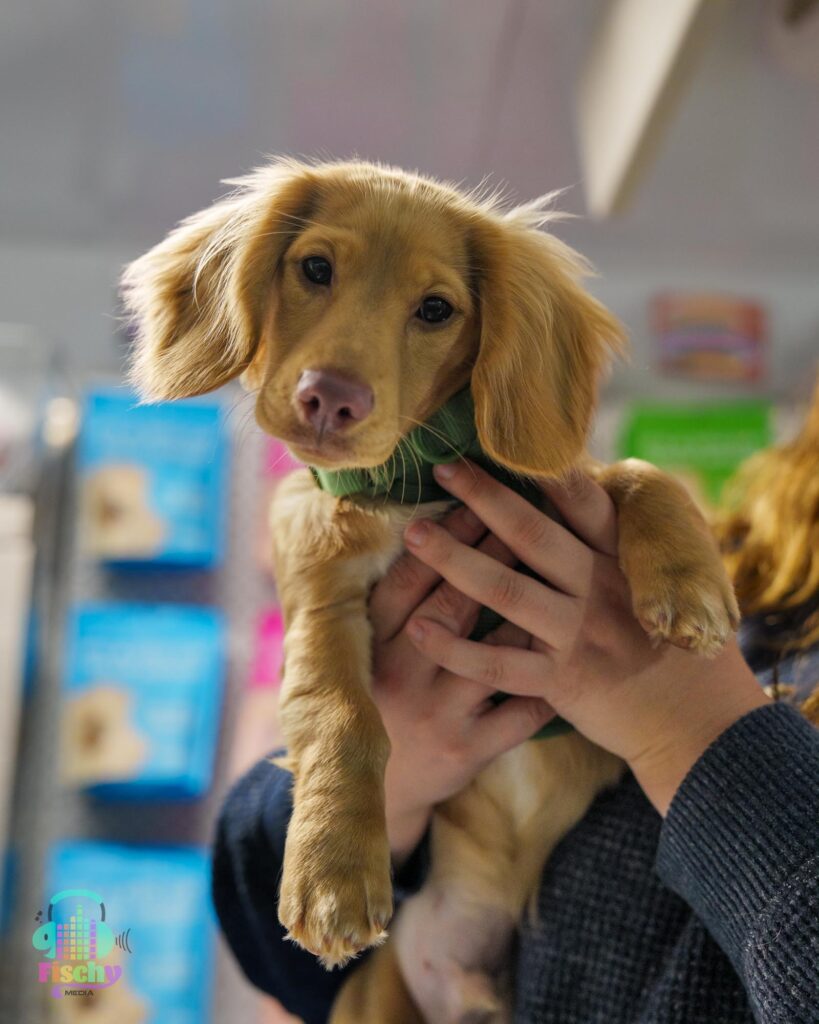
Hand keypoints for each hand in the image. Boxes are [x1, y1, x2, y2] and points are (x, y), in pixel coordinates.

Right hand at [369, 504, 554, 863]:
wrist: (380, 790)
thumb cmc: (385, 697)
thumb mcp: (373, 650)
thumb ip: (397, 599)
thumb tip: (431, 524)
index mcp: (374, 645)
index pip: (410, 579)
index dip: (445, 532)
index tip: (472, 492)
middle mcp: (402, 676)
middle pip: (455, 602)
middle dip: (493, 550)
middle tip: (527, 508)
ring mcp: (439, 714)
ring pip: (494, 649)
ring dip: (530, 605)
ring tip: (561, 563)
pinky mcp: (469, 751)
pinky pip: (520, 710)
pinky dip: (548, 679)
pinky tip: (574, 646)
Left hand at [403, 461, 768, 814]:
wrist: (698, 721)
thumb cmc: (675, 647)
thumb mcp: (664, 583)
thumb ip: (620, 544)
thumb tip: (583, 491)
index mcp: (622, 560)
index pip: (584, 502)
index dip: (545, 469)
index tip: (505, 438)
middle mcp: (599, 589)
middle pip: (532, 535)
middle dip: (484, 497)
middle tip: (442, 468)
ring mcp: (578, 634)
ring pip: (507, 590)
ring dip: (454, 560)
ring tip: (413, 535)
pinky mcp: (561, 681)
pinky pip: (500, 663)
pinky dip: (458, 648)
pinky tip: (421, 629)